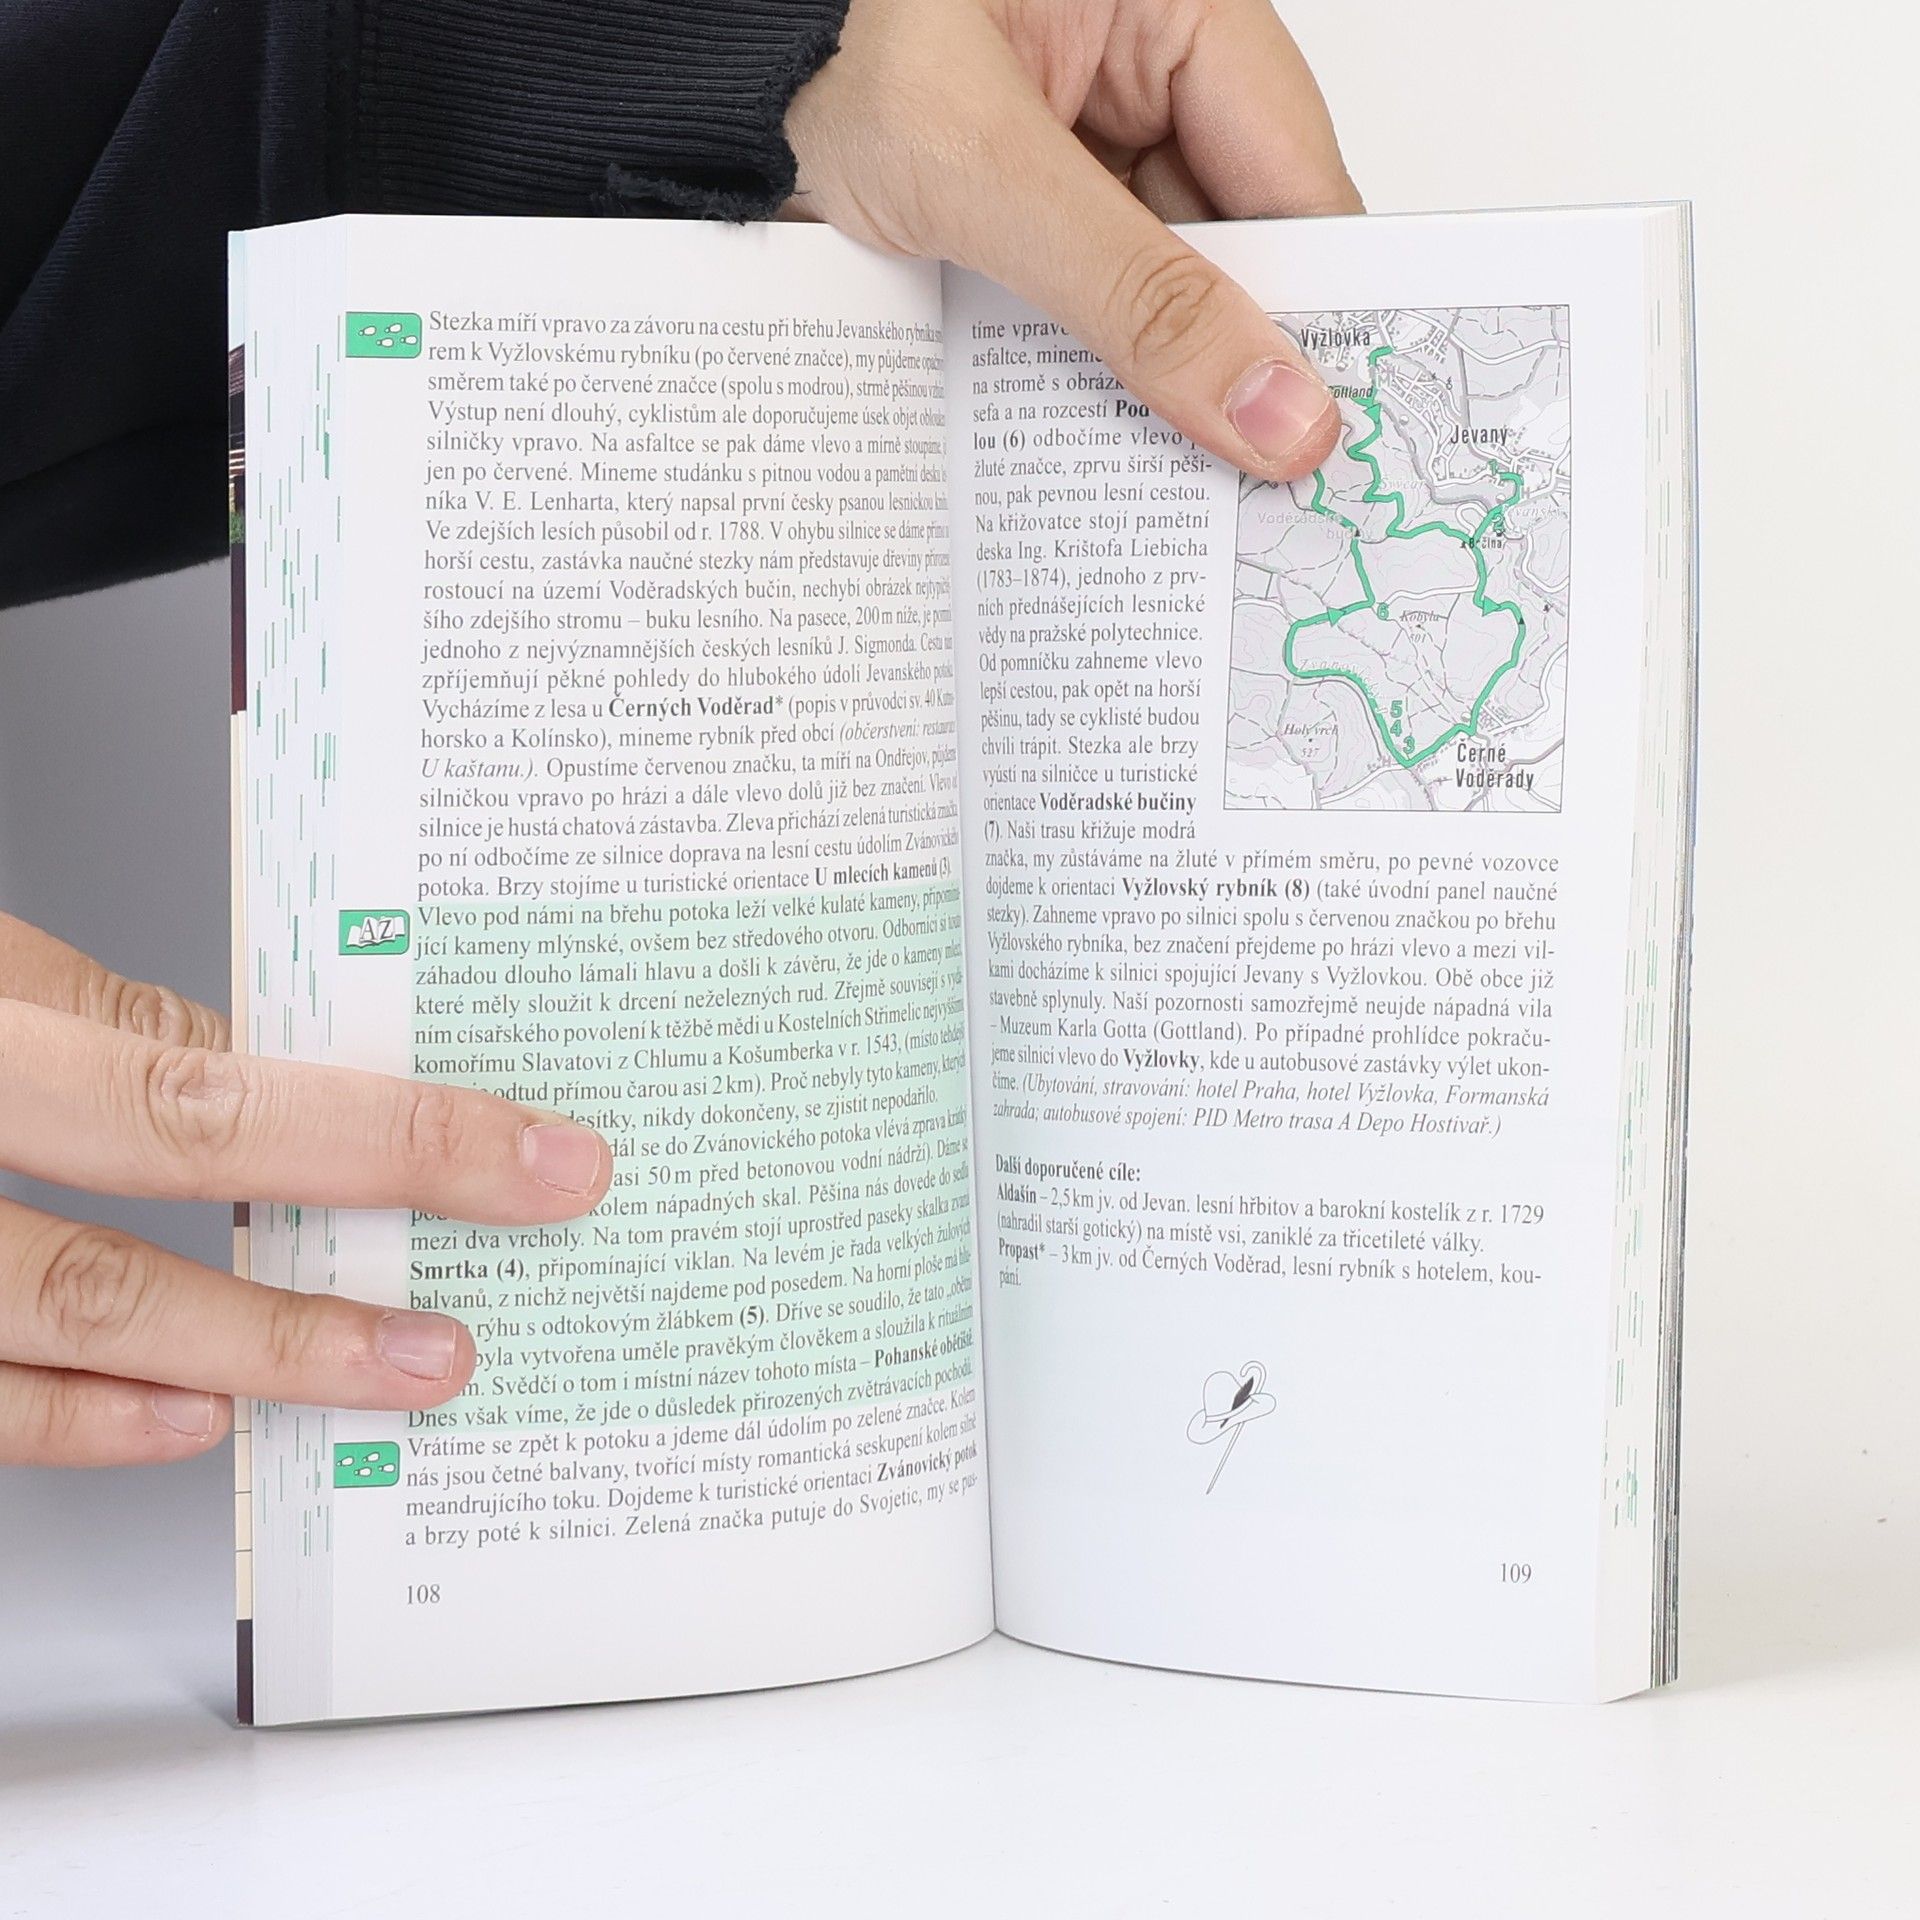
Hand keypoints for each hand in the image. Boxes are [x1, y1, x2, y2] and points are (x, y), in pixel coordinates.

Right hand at [0, 912, 610, 1465]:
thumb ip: (122, 1022)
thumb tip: (283, 1059)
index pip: (212, 1083)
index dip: (383, 1130)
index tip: (527, 1159)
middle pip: (166, 1179)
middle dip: (349, 1239)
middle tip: (469, 1324)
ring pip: (72, 1312)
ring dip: (253, 1350)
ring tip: (391, 1374)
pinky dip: (88, 1418)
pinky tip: (198, 1416)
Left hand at [787, 0, 1362, 480]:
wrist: (666, 72)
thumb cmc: (800, 41)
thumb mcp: (979, 167)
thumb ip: (1132, 293)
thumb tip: (1273, 407)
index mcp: (1171, 5)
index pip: (1296, 172)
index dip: (1324, 306)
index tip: (1333, 431)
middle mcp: (1135, 72)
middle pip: (1234, 248)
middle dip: (1227, 365)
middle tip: (1249, 494)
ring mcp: (1072, 149)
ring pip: (1156, 292)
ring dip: (1146, 386)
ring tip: (1160, 492)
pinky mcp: (1011, 214)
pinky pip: (1078, 309)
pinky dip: (1073, 379)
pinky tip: (1074, 449)